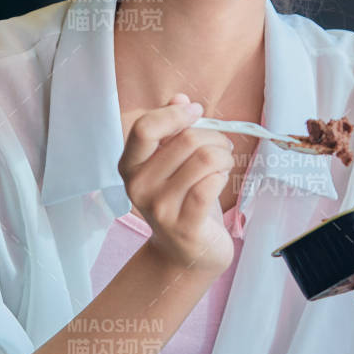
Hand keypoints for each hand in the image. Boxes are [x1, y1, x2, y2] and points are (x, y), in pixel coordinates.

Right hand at [117, 92, 234, 274]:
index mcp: (130, 166)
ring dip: (223, 155)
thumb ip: (171, 130)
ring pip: (203, 159)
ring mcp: (159, 208)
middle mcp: (138, 186)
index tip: (196, 111)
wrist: (185, 255)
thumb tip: (180, 97)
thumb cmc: (181, 202)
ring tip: (224, 162)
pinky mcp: (183, 225)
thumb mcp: (171, 164)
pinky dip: (222, 176)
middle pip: (185, 140)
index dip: (175, 113)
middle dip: (213, 137)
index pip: (144, 127)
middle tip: (222, 146)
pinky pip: (209, 185)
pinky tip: (221, 179)